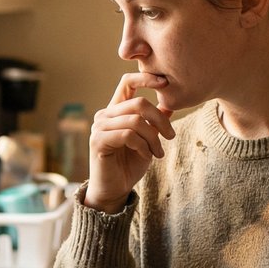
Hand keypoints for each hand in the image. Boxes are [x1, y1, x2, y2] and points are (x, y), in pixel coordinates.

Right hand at [84, 72, 174, 212]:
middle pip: (139, 103)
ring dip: (153, 138)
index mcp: (116, 110)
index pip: (127, 82)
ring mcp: (99, 127)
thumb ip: (154, 122)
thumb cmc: (130, 164)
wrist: (115, 190)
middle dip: (160, 120)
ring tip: (158, 152)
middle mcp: (105, 115)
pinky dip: (143, 146)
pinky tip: (146, 156)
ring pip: (135, 121)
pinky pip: (128, 135)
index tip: (165, 82)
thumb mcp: (148, 140)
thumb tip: (169, 104)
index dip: (146, 77)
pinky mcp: (98, 141)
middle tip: (171, 136)